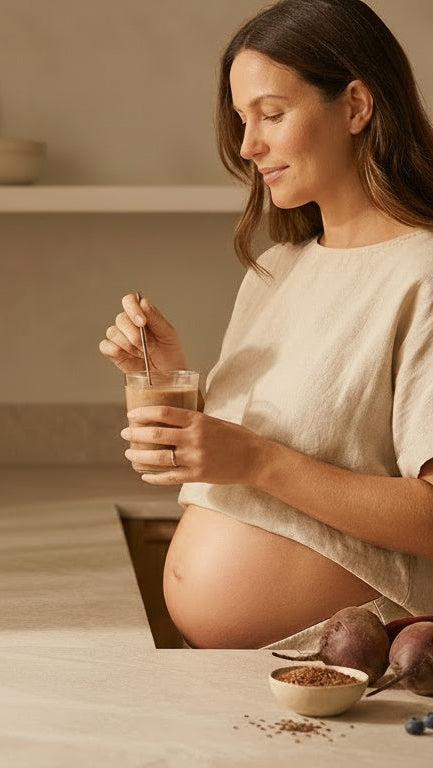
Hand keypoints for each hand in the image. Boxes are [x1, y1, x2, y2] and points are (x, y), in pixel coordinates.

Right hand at [99, 294, 186, 372]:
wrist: (168, 376)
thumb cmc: (170, 354)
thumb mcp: (168, 334)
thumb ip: (156, 318)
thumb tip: (143, 304)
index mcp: (142, 315)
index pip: (130, 301)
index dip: (133, 309)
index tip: (142, 322)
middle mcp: (129, 324)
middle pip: (121, 318)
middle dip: (133, 333)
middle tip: (146, 345)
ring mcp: (120, 338)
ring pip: (113, 332)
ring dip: (128, 344)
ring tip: (141, 354)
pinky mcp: (114, 353)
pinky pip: (105, 346)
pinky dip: (115, 350)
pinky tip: (127, 355)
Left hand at [120, 406, 260, 484]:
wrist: (255, 459)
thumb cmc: (235, 437)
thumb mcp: (213, 421)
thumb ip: (192, 420)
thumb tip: (167, 418)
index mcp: (198, 420)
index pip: (163, 413)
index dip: (143, 413)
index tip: (132, 415)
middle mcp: (194, 438)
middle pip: (156, 435)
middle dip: (135, 434)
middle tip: (125, 433)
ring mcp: (195, 458)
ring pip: (158, 458)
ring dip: (139, 456)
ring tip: (129, 454)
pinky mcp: (197, 475)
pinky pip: (169, 477)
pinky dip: (154, 477)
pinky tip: (144, 475)